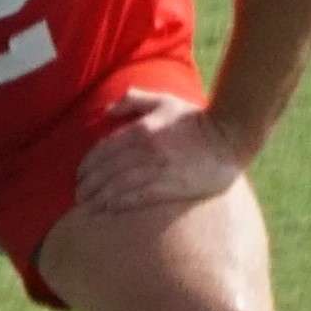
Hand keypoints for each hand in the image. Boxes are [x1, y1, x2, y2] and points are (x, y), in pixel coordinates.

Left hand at [73, 89, 246, 214]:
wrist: (231, 136)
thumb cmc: (197, 118)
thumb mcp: (164, 101)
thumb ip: (134, 101)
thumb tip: (107, 109)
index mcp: (141, 129)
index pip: (104, 149)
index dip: (88, 164)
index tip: (79, 174)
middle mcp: (146, 150)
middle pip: (107, 170)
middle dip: (89, 183)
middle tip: (78, 194)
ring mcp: (159, 169)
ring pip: (118, 185)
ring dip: (99, 197)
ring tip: (87, 206)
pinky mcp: (172, 186)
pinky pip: (139, 197)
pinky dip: (120, 203)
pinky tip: (108, 209)